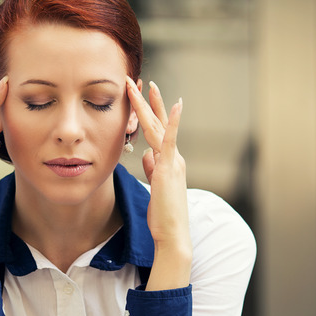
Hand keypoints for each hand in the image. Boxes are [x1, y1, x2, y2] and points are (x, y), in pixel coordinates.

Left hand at [126, 77, 191, 288]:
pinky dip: (173, 121)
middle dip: (149, 102)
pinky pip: (171, 139)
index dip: (148, 114)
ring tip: (147, 84)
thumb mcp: (154, 187)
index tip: (140, 98)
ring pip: (160, 126)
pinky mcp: (169, 167)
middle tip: (141, 81)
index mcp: (168, 163)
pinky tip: (175, 103)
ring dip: (151, 105)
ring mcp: (172, 161)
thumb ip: (152, 169)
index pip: (157, 132)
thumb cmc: (162, 216)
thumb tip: (145, 154)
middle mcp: (173, 158)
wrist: (172, 234)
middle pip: (159, 124)